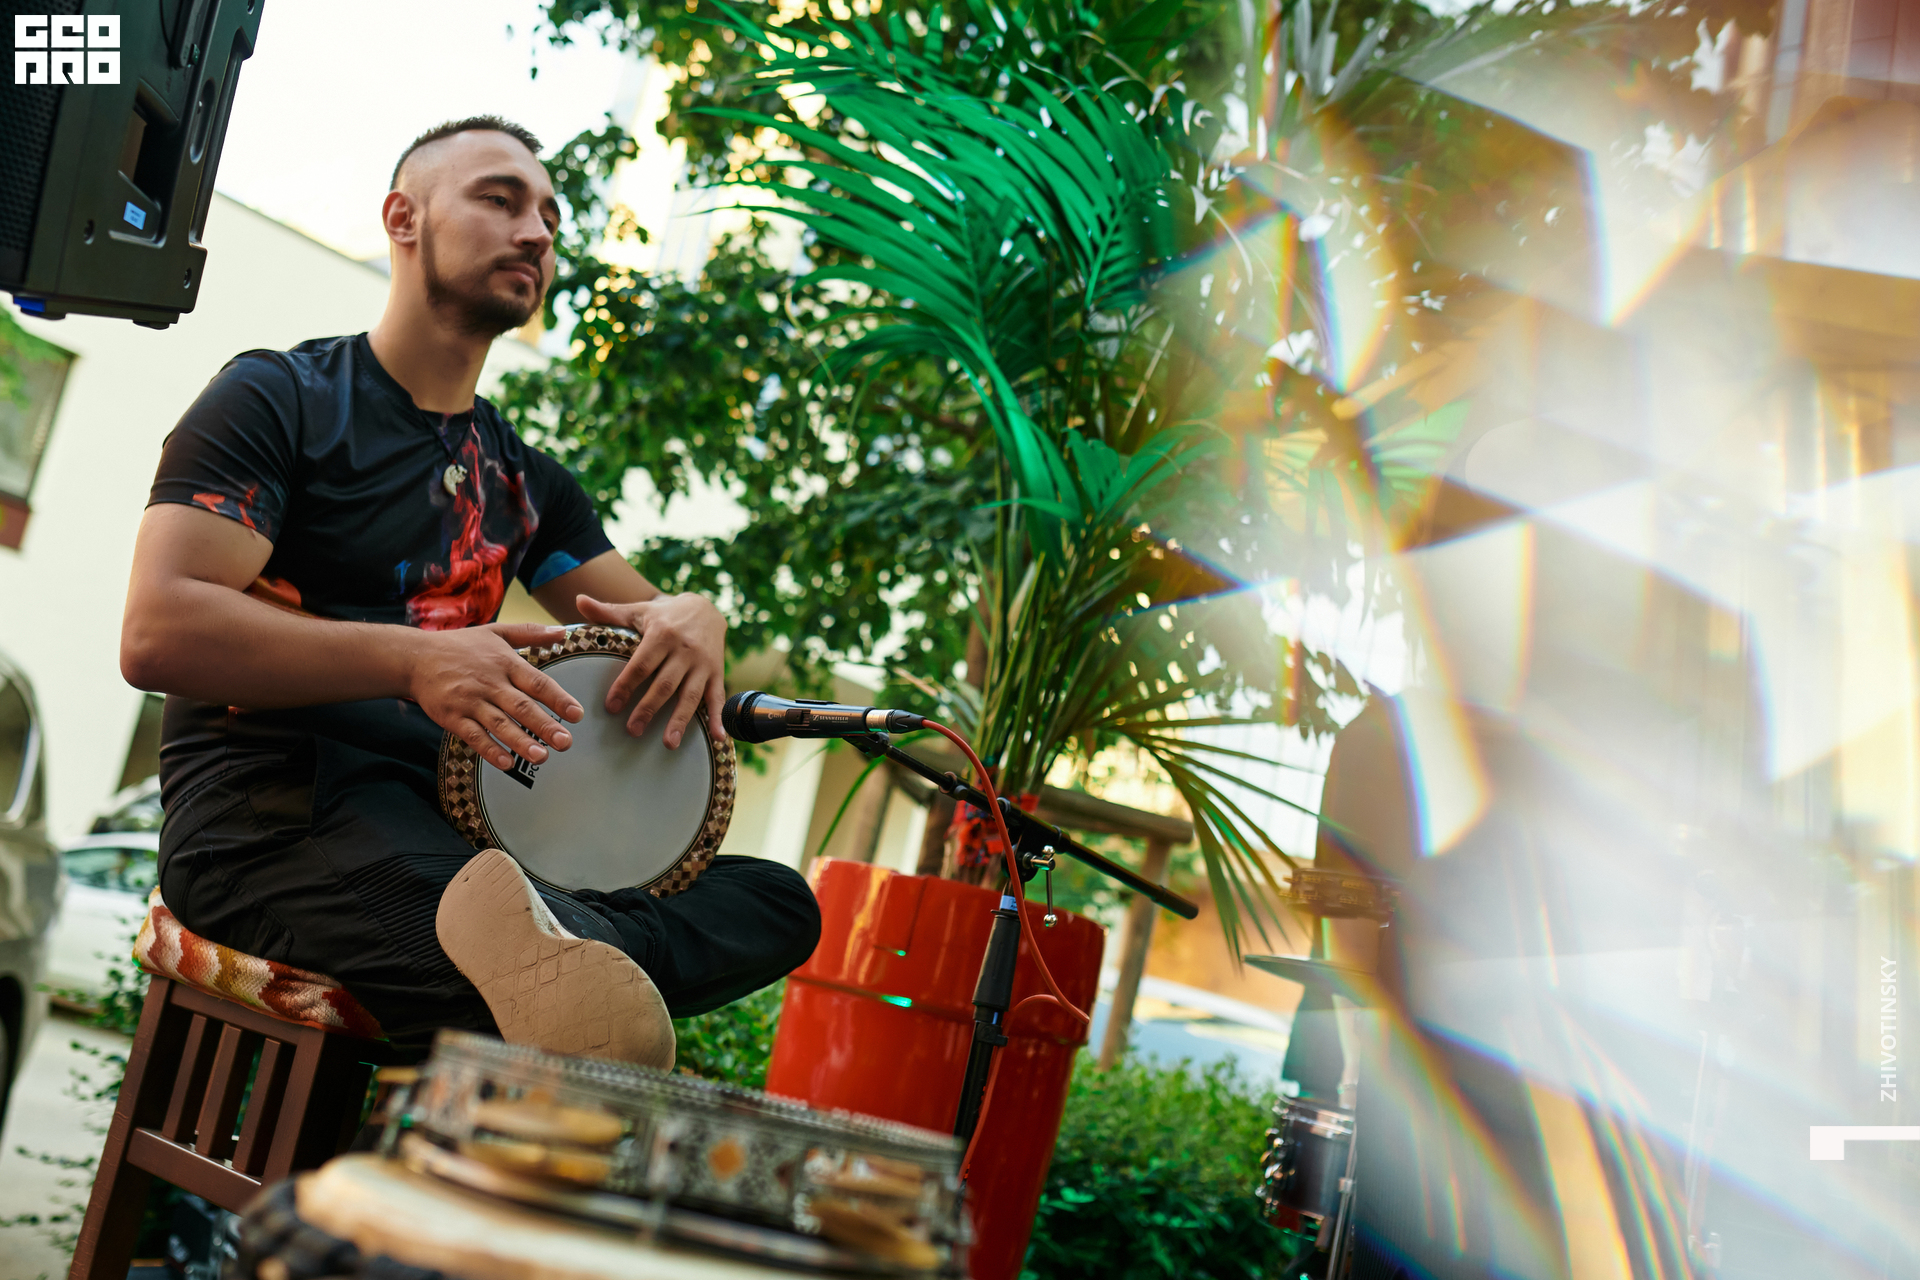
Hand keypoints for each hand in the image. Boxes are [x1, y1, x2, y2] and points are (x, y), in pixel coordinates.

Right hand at [406, 623, 584, 771]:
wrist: (415, 658)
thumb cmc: (460, 646)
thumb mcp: (496, 632)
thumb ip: (530, 632)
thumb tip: (562, 632)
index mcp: (504, 663)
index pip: (536, 682)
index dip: (558, 698)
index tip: (577, 714)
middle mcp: (489, 682)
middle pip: (521, 706)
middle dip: (545, 726)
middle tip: (566, 742)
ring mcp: (469, 701)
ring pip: (499, 724)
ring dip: (521, 742)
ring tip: (542, 757)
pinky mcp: (452, 717)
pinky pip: (473, 736)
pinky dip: (489, 750)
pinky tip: (506, 763)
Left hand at [578, 593, 726, 747]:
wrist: (706, 608)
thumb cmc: (664, 615)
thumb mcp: (637, 611)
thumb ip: (607, 611)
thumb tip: (578, 599)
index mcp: (662, 634)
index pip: (641, 664)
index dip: (626, 686)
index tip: (611, 707)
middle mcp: (684, 649)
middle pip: (664, 684)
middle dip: (648, 708)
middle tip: (632, 730)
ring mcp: (703, 663)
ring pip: (690, 695)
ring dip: (680, 720)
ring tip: (669, 743)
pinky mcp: (717, 672)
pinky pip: (718, 697)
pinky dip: (719, 718)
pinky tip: (717, 738)